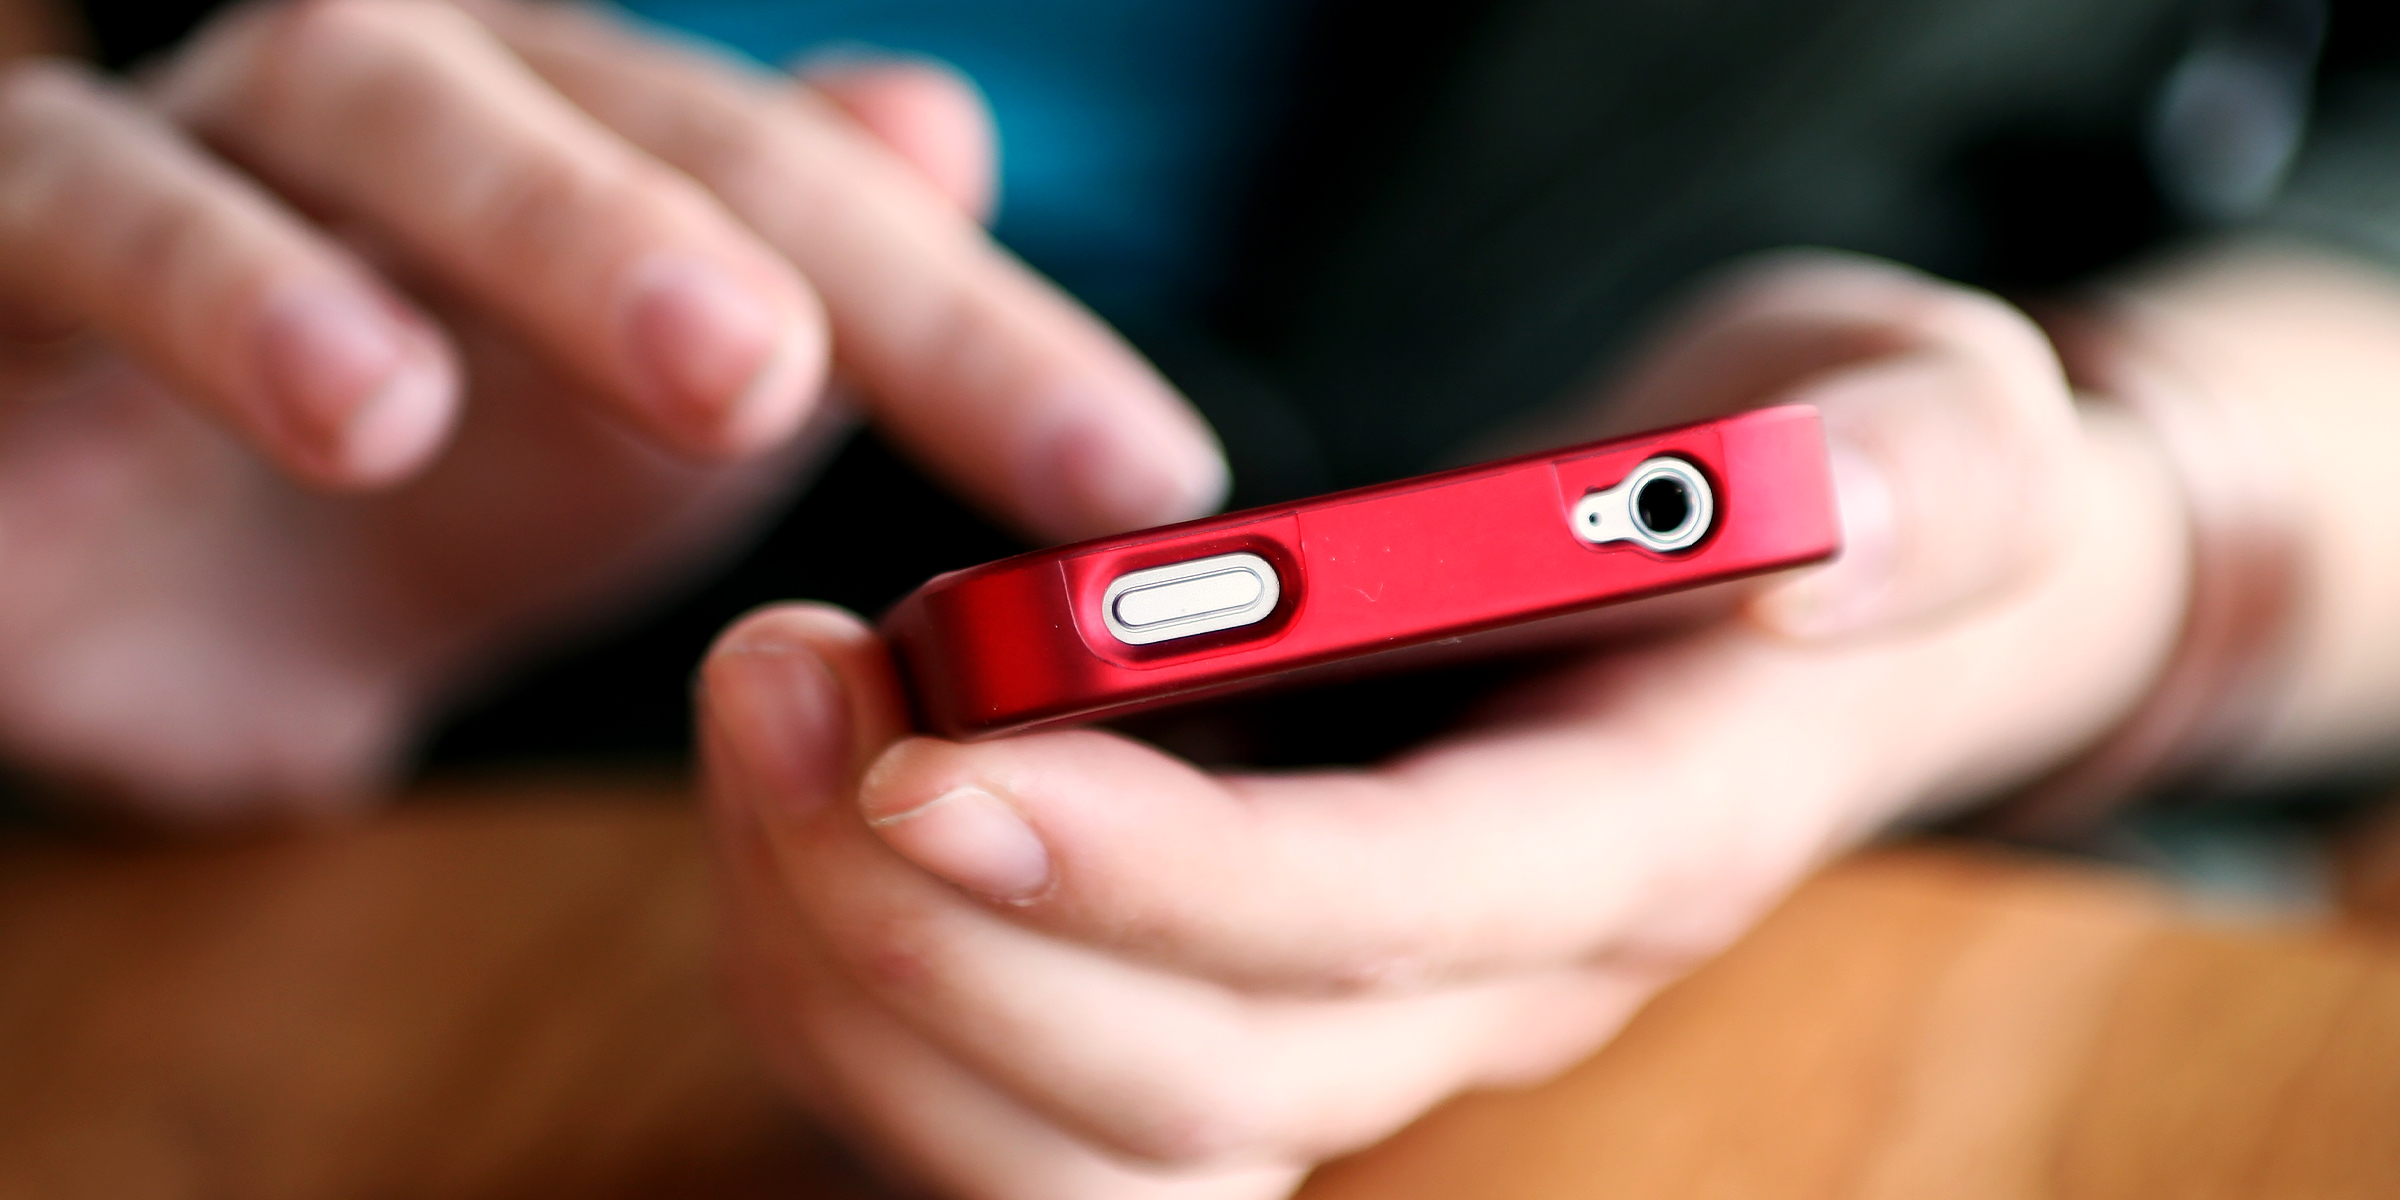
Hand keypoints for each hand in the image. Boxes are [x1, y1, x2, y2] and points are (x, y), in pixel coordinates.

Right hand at [0, 0, 1223, 816]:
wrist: (148, 586)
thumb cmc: (423, 499)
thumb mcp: (640, 437)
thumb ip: (802, 297)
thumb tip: (939, 124)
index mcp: (592, 154)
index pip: (811, 200)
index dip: (979, 333)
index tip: (1139, 486)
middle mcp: (419, 111)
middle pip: (593, 107)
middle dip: (707, 230)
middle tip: (786, 377)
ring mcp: (215, 151)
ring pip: (342, 111)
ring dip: (492, 225)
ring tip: (592, 387)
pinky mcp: (18, 239)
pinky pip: (78, 212)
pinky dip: (207, 281)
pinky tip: (354, 405)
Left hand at [695, 254, 2195, 1198]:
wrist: (1784, 590)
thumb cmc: (1829, 485)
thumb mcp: (1939, 412)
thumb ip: (1927, 474)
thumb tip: (1805, 554)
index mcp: (1640, 835)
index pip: (1386, 916)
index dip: (1155, 876)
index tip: (932, 753)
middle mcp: (1487, 985)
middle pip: (1191, 1082)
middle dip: (943, 924)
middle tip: (776, 682)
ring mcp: (1357, 1020)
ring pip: (1069, 1145)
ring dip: (864, 974)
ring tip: (759, 716)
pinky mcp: (1244, 996)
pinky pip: (1013, 1093)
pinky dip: (863, 986)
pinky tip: (795, 801)